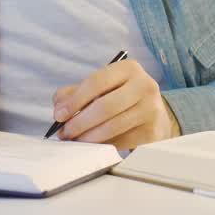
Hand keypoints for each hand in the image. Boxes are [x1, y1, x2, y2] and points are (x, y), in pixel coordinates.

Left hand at [52, 58, 180, 148]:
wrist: (155, 114)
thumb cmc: (122, 97)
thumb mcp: (102, 87)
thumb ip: (76, 92)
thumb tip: (59, 107)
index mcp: (129, 69)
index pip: (96, 82)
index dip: (74, 100)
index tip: (59, 115)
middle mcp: (144, 85)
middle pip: (104, 107)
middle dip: (79, 122)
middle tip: (64, 132)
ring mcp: (151, 109)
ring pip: (111, 127)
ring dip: (88, 137)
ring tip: (75, 140)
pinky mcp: (152, 132)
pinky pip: (120, 142)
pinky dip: (102, 146)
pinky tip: (93, 145)